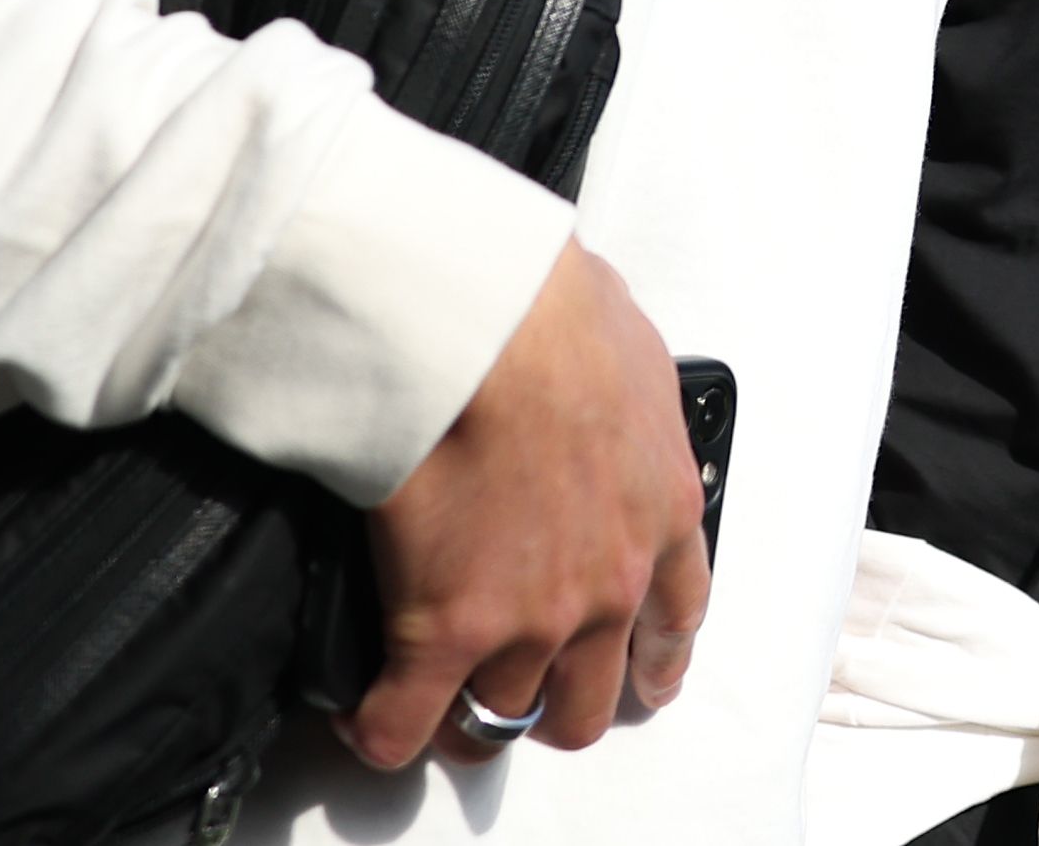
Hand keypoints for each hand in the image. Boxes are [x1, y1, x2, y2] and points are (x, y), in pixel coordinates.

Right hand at [343, 240, 711, 770]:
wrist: (485, 323)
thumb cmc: (546, 309)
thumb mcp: (632, 353)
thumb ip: (630, 404)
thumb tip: (607, 387)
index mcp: (661, 513)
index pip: (674, 620)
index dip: (648, 662)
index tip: (636, 676)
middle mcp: (608, 585)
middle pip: (589, 696)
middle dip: (553, 702)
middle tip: (517, 690)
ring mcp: (528, 618)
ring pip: (503, 718)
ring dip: (468, 717)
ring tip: (433, 704)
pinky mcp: (445, 631)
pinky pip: (405, 723)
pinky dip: (382, 729)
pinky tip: (364, 714)